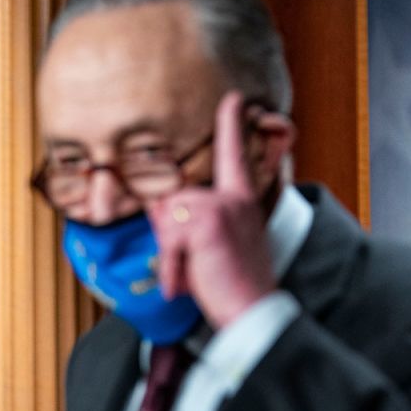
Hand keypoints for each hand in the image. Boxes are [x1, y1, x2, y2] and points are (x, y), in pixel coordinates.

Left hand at [148, 90, 275, 328]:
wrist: (253, 312)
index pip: (234, 156)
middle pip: (171, 198)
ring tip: (194, 273)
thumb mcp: (211, 246)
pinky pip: (169, 235)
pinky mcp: (209, 220)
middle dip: (168, 234)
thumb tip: (158, 207)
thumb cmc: (232, 285)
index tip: (233, 98)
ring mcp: (221, 206)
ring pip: (165, 215)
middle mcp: (233, 197)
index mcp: (240, 201)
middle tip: (195, 265)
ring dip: (169, 251)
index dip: (231, 124)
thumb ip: (189, 221)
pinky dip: (171, 263)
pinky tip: (187, 282)